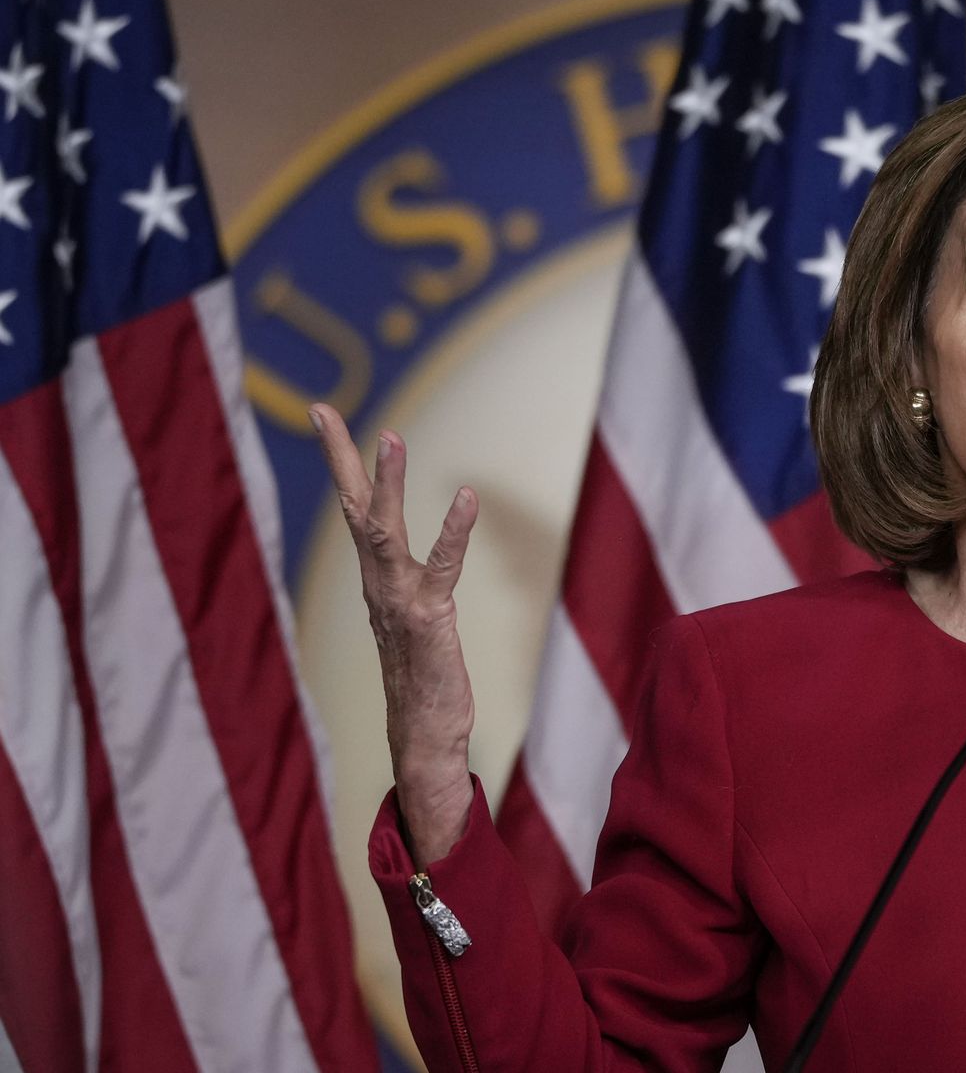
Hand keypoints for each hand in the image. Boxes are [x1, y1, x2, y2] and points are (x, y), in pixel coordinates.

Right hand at [309, 403, 478, 864]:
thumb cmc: (423, 679)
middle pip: (353, 508)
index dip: (341, 461)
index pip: (353, 509)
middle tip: (321, 409)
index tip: (324, 413)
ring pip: (383, 531)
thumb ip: (406, 587)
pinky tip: (465, 496)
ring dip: (386, 484)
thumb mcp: (412, 620)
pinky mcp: (429, 619)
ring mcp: (398, 600)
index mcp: (375, 578)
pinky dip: (452, 531)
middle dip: (340, 457)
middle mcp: (378, 583)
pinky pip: (440, 568)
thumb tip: (402, 564)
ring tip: (389, 436)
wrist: (423, 737)